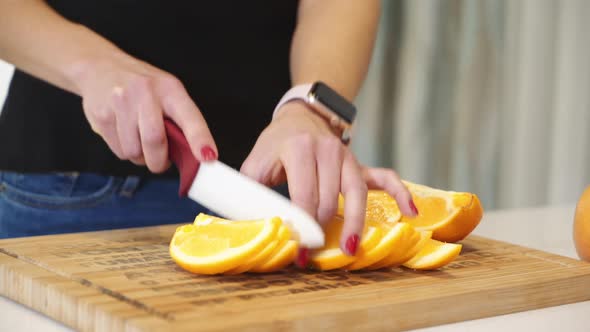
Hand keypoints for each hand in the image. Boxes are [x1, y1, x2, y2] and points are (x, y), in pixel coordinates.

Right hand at [73, 55, 216, 171]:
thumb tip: (191, 157)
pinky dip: (124, 151)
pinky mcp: (101, 114)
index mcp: (171, 89)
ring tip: (139, 140)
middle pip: (155, 141)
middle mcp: (146, 92)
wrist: (100, 67)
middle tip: (160, 162)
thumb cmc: (142, 87)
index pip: (190, 118)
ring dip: (139, 156)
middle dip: (159, 161)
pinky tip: (124, 134)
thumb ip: (179, 122)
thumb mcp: (166, 93)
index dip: (200, 140)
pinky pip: (118, 150)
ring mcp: (121, 102)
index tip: (208, 157)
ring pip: (134, 151)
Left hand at [241, 101, 417, 264]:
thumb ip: (250, 190)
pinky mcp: (361, 164)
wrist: (300, 117)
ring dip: (354, 224)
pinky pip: (386, 178)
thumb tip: (249, 222)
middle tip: (313, 255)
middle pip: (330, 200)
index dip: (302, 227)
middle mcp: (329, 151)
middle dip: (322, 231)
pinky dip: (400, 194)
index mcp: (300, 150)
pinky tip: (410, 212)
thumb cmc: (275, 144)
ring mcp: (349, 157)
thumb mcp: (255, 162)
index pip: (305, 195)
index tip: (297, 251)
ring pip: (357, 195)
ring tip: (351, 249)